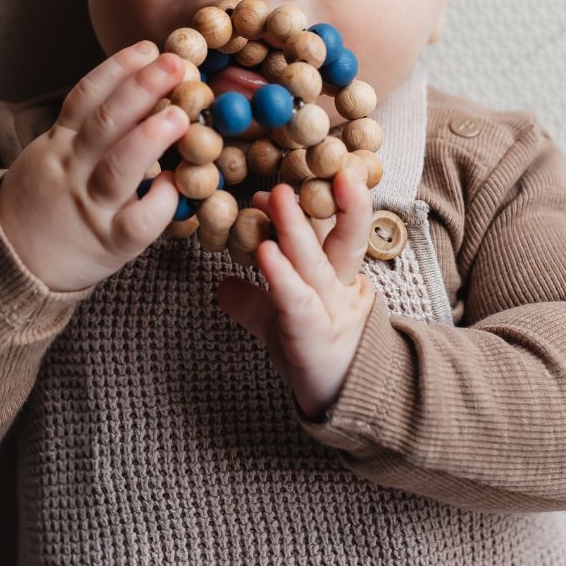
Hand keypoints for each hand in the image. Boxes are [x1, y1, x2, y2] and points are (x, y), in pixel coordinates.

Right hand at [0, 41, 190, 291]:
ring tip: (180, 116)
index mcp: (59, 144)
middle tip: (176, 64)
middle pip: (105, 122)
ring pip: (119, 167)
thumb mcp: (50, 157)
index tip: (149, 48)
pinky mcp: (109, 243)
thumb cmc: (45, 205)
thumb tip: (142, 91)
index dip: (118, 70)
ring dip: (151, 137)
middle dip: (141, 88)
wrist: (11, 266)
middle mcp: (72, 170)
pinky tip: (178, 183)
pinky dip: (160, 201)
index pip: (85, 97)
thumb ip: (85, 130)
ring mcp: (90, 206)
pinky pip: (138, 222)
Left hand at [216, 170, 376, 420]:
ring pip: (317, 263)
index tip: (277, 182)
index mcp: (334, 275)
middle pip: (341, 236)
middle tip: (311, 165)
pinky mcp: (315, 335)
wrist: (342, 400)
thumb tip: (222, 284)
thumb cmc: (313, 353)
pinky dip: (282, 275)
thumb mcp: (279, 320)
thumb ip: (253, 299)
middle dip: (330, 201)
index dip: (309, 204)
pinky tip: (266, 252)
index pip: (327, 230)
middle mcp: (338, 286)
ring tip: (277, 196)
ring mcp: (331, 310)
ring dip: (297, 229)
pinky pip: (299, 300)